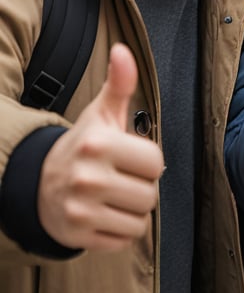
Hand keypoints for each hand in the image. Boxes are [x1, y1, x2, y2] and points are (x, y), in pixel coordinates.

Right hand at [37, 43, 164, 251]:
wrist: (38, 182)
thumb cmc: (84, 145)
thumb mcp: (101, 113)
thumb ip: (120, 83)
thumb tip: (123, 52)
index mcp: (99, 144)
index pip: (155, 163)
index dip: (147, 161)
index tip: (130, 158)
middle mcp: (88, 177)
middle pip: (149, 195)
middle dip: (141, 188)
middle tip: (122, 180)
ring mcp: (81, 209)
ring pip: (139, 220)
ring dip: (133, 211)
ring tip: (115, 197)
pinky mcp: (78, 235)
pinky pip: (123, 240)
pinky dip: (120, 231)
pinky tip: (105, 214)